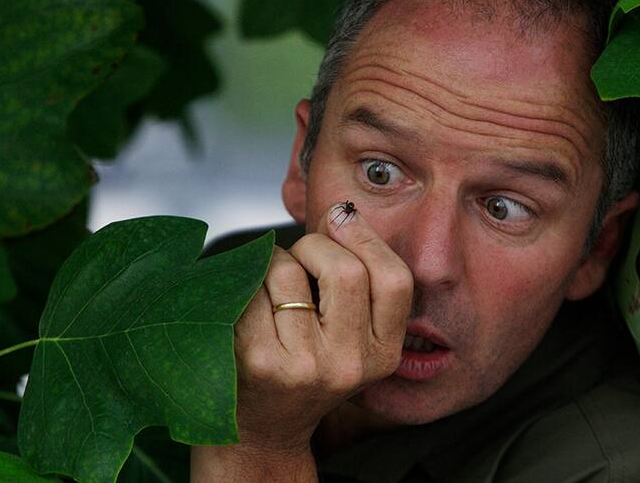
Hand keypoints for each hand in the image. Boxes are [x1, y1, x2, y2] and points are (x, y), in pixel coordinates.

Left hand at [191, 202, 412, 480]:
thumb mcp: (350, 335)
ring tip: (271, 290)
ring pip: (287, 270)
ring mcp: (302, 366)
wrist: (262, 427)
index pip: (394, 280)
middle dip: (315, 244)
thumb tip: (342, 212)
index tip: (342, 217)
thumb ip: (358, 279)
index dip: (367, 238)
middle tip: (300, 254)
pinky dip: (245, 281)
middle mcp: (348, 364)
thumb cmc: (305, 365)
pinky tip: (248, 305)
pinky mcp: (257, 360)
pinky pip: (250, 287)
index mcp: (382, 354)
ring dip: (273, 262)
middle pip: (345, 270)